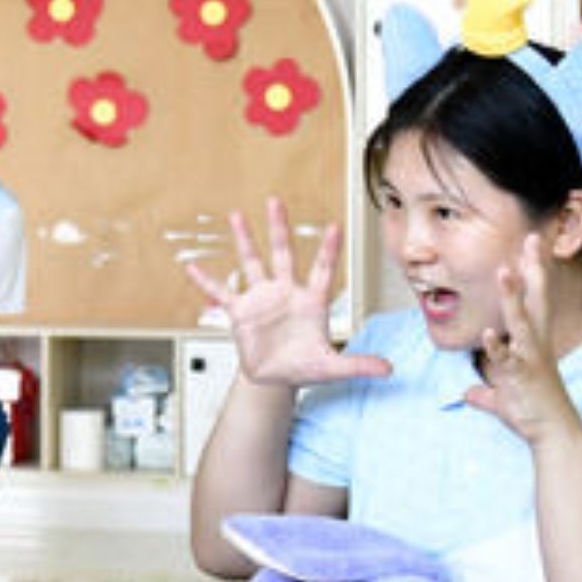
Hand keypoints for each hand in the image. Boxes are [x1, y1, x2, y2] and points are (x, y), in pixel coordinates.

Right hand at [183, 198, 391, 390]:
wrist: (274, 379)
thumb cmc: (304, 367)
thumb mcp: (332, 367)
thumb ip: (358, 364)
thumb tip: (388, 369)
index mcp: (311, 301)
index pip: (322, 270)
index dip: (327, 250)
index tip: (335, 226)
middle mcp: (285, 292)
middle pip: (283, 254)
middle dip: (280, 228)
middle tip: (276, 202)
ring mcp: (261, 298)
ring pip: (252, 263)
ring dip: (245, 240)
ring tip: (237, 216)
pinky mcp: (240, 311)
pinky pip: (221, 292)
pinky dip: (206, 282)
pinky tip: (193, 268)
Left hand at [462, 233, 581, 442]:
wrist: (554, 434)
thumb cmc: (532, 412)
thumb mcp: (502, 397)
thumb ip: (486, 391)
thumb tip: (470, 393)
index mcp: (533, 342)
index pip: (534, 301)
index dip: (531, 275)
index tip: (529, 249)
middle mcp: (536, 344)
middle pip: (536, 299)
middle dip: (533, 269)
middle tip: (531, 240)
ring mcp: (531, 358)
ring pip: (521, 320)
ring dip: (512, 296)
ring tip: (504, 271)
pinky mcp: (523, 376)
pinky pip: (507, 357)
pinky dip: (496, 345)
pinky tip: (487, 333)